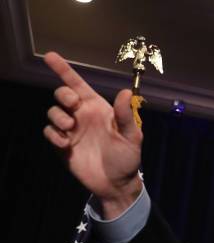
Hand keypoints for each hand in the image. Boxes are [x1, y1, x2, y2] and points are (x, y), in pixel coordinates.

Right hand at [43, 51, 142, 218]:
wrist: (116, 183)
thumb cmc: (127, 158)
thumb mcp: (131, 137)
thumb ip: (126, 115)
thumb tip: (126, 92)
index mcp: (98, 108)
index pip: (79, 84)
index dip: (64, 70)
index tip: (50, 56)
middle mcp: (82, 116)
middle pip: (62, 94)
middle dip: (63, 95)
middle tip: (73, 106)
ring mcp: (71, 130)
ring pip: (53, 112)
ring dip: (58, 116)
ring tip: (70, 129)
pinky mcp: (62, 145)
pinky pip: (49, 132)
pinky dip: (54, 135)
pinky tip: (66, 144)